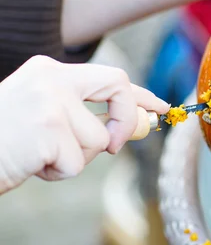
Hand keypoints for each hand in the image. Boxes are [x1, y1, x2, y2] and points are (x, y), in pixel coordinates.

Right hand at [0, 56, 168, 193]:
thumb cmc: (1, 138)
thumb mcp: (44, 116)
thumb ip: (84, 115)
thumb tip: (138, 125)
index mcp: (50, 71)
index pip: (110, 77)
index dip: (140, 95)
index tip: (160, 108)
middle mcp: (52, 79)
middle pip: (118, 88)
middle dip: (127, 119)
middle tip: (115, 145)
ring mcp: (50, 103)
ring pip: (97, 140)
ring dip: (74, 157)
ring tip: (39, 155)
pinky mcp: (48, 131)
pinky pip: (76, 163)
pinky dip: (57, 172)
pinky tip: (29, 164)